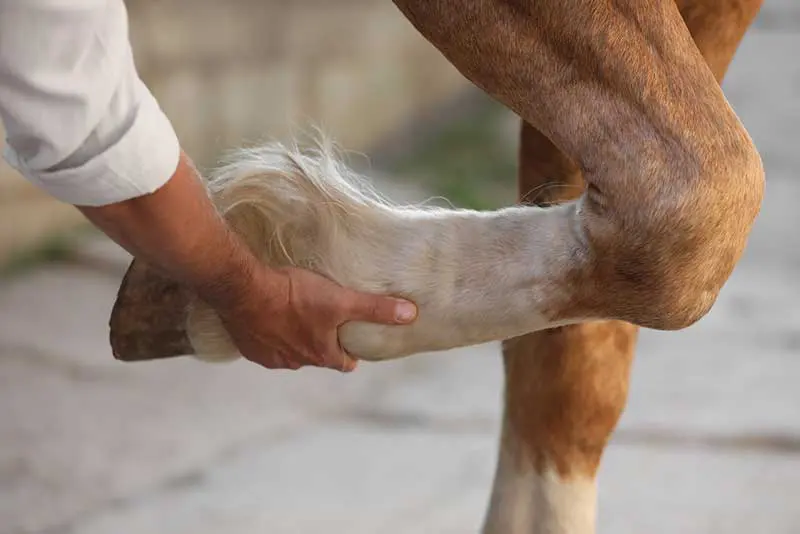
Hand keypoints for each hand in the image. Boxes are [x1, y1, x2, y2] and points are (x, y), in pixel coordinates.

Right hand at [215, 266, 417, 371]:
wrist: (243, 290)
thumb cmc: (293, 295)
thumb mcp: (340, 299)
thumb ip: (375, 309)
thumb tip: (410, 315)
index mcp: (320, 354)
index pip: (345, 363)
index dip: (351, 352)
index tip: (354, 338)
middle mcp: (295, 362)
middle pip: (317, 357)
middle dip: (323, 342)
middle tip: (326, 319)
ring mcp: (269, 357)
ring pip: (290, 352)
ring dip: (295, 337)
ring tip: (298, 313)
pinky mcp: (249, 347)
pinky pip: (265, 345)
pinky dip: (270, 334)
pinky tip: (271, 315)